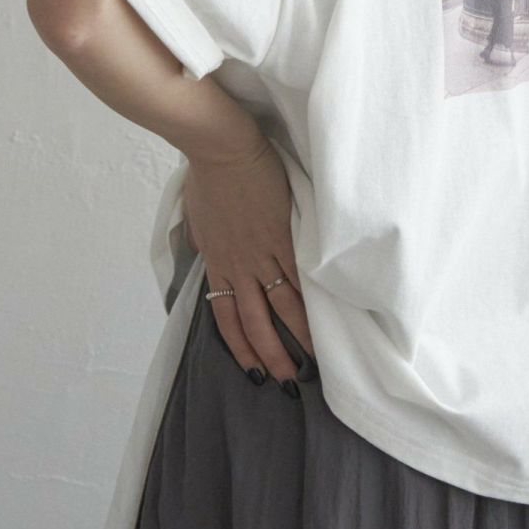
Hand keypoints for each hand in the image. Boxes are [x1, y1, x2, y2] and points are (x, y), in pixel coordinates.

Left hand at [182, 135, 317, 395]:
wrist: (223, 147)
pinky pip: (301, 275)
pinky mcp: (285, 234)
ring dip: (300, 336)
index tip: (255, 371)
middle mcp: (240, 265)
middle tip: (291, 381)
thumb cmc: (208, 176)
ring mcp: (264, 251)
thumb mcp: (197, 217)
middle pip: (256, 322)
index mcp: (218, 263)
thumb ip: (208, 241)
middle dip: (274, 355)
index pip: (227, 318)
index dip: (241, 349)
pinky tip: (331, 317)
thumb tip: (210, 251)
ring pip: (284, 305)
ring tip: (316, 360)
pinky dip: (314, 299)